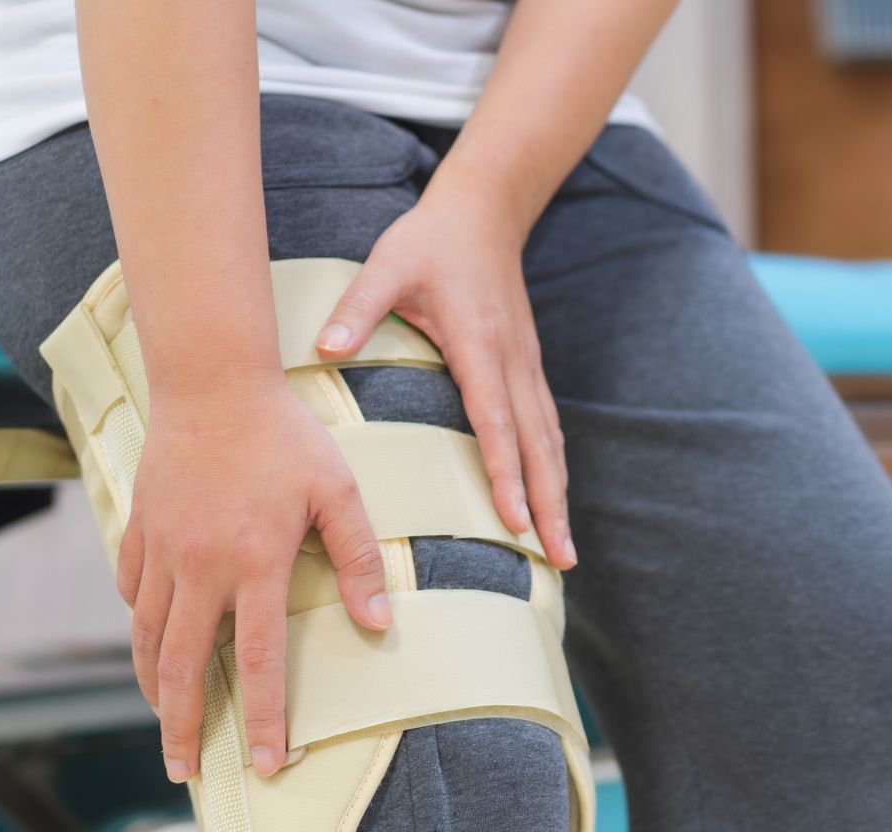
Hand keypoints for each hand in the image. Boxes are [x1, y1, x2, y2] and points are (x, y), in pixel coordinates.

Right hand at [118, 374, 390, 782]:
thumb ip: (359, 559)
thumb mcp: (340, 492)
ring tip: (167, 726)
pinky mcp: (138, 529)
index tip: (267, 765)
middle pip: (183, 669)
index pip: (257, 663)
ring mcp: (162, 550)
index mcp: (255, 564)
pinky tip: (154, 644)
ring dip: (155, 690)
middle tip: (186, 772)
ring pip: (147, 639)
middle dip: (184, 729)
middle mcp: (200, 567)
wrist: (211, 381)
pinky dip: (142, 627)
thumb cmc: (285, 436)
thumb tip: (380, 623)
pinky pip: (134, 594)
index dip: (264, 720)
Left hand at [314, 189, 575, 569]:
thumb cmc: (429, 241)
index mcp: (479, 344)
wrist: (485, 211)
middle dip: (549, 506)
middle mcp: (513, 363)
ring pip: (551, 445)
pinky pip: (547, 430)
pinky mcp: (530, 369)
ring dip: (559, 498)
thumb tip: (326, 348)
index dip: (505, 474)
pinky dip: (554, 471)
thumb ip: (358, 308)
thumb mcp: (385, 265)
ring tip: (565, 552)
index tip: (514, 520)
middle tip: (561, 560)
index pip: (495, 422)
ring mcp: (528, 368)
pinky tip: (554, 502)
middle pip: (538, 449)